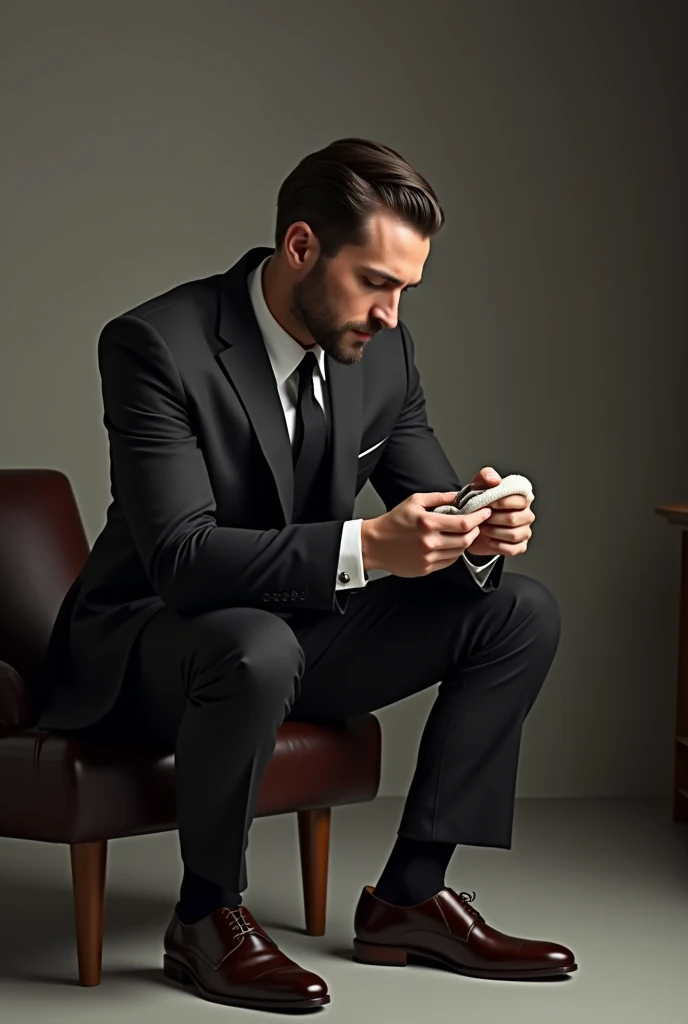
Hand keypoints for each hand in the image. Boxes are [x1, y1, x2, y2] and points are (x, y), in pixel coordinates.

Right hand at [361, 490, 493, 577]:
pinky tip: (447, 544)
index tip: (484, 513)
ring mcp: (428, 558)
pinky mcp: (426, 569)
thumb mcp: (415, 501)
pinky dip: (453, 552)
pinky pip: (449, 561)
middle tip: (476, 523)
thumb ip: (440, 498)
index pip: (464, 523)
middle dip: (475, 530)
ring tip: (460, 533)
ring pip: (459, 552)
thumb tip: (460, 495)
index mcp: (428, 523)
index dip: (479, 518)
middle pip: (466, 539)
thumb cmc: (392, 522)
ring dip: (464, 542)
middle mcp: (429, 542)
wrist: (374, 544)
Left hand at [464, 467, 534, 558]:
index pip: (520, 500)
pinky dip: (498, 545)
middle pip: (514, 518)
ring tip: (482, 528)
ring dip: (494, 532)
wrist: (473, 525)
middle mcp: (527, 515)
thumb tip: (495, 480)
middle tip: (481, 517)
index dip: (503, 502)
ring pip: (513, 534)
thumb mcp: (480, 485)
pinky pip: (512, 549)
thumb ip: (486, 475)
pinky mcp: (520, 546)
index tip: (489, 503)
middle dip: (494, 519)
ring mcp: (524, 531)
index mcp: (521, 499)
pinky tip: (488, 540)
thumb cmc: (480, 503)